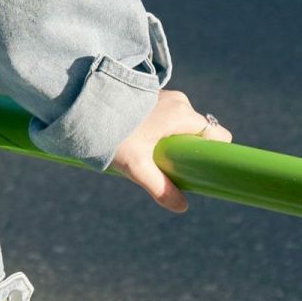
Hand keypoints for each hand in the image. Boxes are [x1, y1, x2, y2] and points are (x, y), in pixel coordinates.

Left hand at [108, 90, 232, 212]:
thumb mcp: (137, 166)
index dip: (212, 153)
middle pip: (198, 131)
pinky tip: (141, 138)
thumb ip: (160, 187)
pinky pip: (167, 114)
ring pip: (181, 122)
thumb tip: (181, 206)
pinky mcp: (151, 94)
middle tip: (165, 162)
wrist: (84, 108)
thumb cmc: (112, 135)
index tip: (198, 167)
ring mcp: (165, 95)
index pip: (218, 134)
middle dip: (188, 148)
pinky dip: (160, 127)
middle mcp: (178, 101)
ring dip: (172, 138)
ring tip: (148, 150)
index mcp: (182, 115)